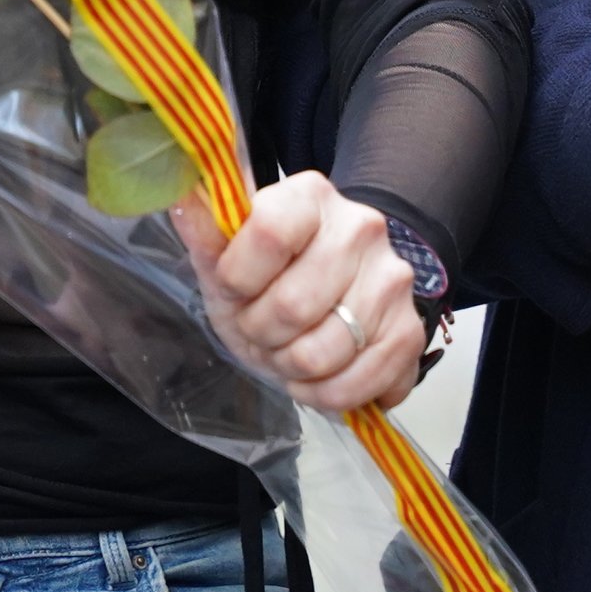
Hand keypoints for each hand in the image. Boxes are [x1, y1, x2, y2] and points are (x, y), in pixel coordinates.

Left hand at [172, 173, 424, 413]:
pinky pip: (358, 384)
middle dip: (262, 335)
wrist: (335, 290)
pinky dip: (326, 396)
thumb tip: (180, 199)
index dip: (239, 278)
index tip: (235, 288)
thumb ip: (206, 235)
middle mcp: (361, 227)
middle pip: (292, 306)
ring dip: (291, 370)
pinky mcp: (410, 330)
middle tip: (261, 331)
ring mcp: (392, 279)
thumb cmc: (270, 276)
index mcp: (309, 195)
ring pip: (322, 353)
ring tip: (288, 353)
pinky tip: (317, 378)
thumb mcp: (227, 257)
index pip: (269, 234)